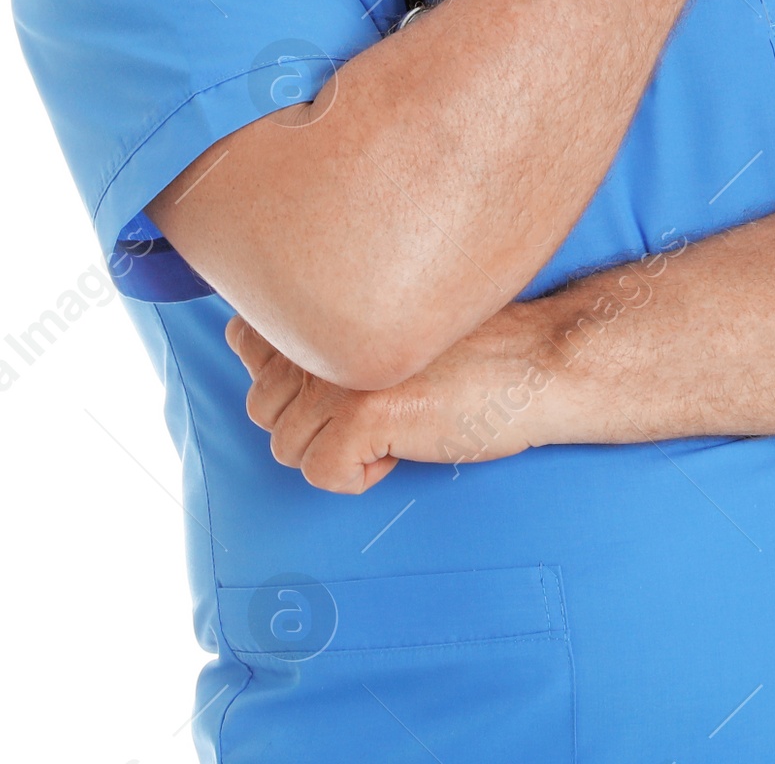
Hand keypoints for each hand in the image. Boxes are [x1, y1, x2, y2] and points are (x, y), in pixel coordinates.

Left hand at [225, 303, 565, 494]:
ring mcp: (339, 370)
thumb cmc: (468, 347)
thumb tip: (238, 334)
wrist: (536, 363)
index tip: (339, 378)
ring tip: (390, 423)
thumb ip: (316, 321)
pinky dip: (360, 477)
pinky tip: (401, 448)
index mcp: (326, 297)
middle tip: (372, 407)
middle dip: (310, 422)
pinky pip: (323, 473)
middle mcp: (324, 328)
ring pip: (288, 445)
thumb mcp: (385, 320)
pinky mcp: (362, 413)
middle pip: (262, 405)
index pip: (244, 338)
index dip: (287, 376)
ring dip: (337, 450)